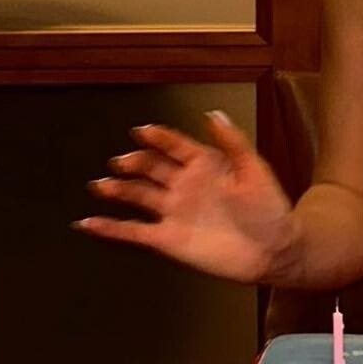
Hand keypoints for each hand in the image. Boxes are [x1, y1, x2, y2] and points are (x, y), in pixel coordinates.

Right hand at [75, 111, 297, 283]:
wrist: (273, 250)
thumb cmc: (269, 208)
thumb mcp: (254, 169)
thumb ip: (232, 142)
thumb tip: (212, 113)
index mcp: (204, 164)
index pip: (175, 145)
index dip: (158, 137)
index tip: (141, 131)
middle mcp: (184, 185)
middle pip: (151, 168)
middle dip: (134, 163)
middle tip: (120, 161)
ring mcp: (173, 211)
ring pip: (137, 195)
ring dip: (118, 189)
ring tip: (100, 184)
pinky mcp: (167, 238)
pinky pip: (132, 231)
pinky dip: (109, 227)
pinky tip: (88, 222)